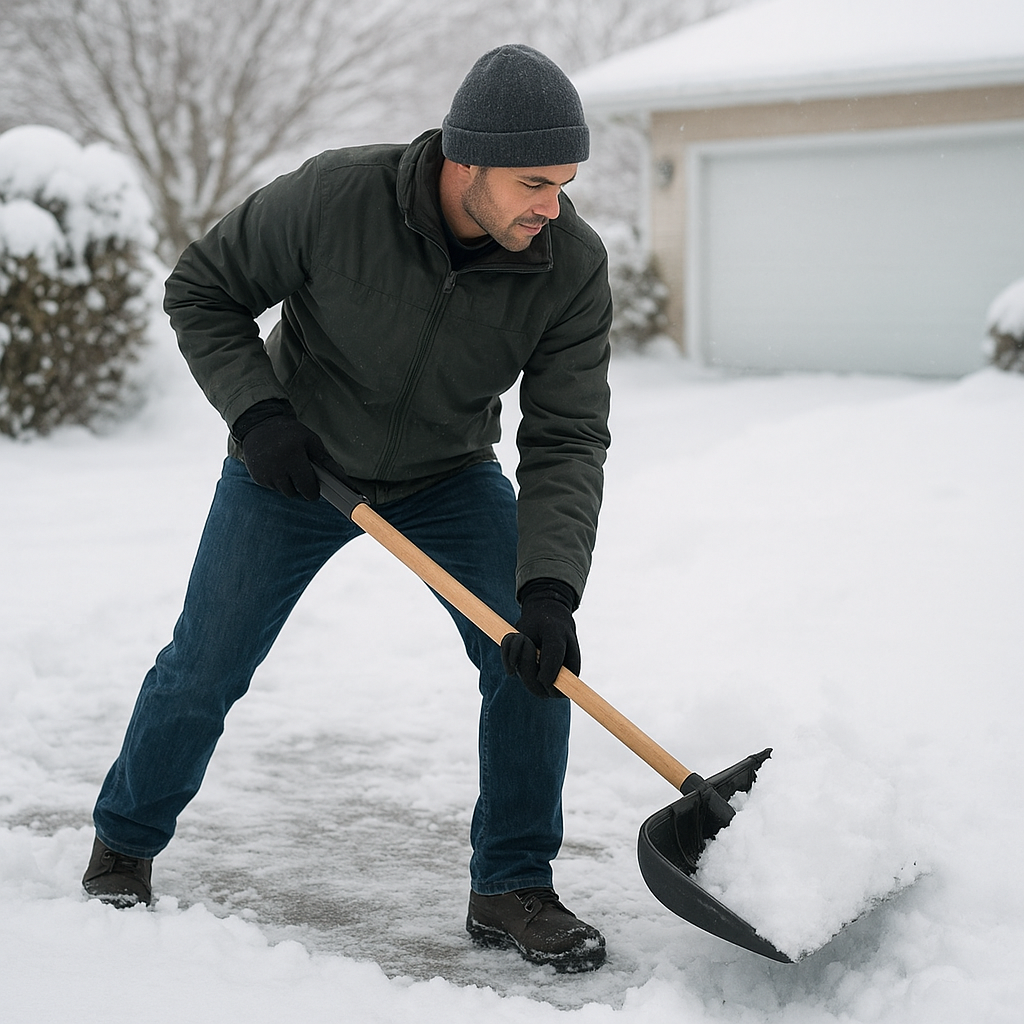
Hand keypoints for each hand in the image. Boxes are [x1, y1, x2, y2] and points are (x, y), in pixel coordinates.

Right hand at [235, 403, 329, 500]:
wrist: (260, 425)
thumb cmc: (291, 433)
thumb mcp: (311, 440)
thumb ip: (326, 460)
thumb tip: (342, 478)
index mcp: (293, 455)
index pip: (307, 486)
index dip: (313, 491)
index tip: (316, 490)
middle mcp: (277, 466)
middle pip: (295, 493)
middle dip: (302, 489)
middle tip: (304, 478)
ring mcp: (265, 473)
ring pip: (284, 492)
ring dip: (290, 486)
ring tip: (289, 469)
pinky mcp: (257, 477)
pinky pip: (273, 488)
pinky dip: (278, 483)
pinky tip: (277, 468)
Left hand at [500, 578, 579, 698]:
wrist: (541, 616)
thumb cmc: (553, 626)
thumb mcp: (556, 636)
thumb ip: (554, 658)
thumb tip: (544, 682)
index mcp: (566, 676)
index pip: (556, 692)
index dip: (546, 681)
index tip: (541, 667)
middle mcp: (549, 681)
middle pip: (532, 685)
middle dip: (527, 661)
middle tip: (527, 641)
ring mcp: (532, 675)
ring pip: (519, 673)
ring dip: (517, 649)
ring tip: (524, 636)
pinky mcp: (518, 668)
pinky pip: (507, 662)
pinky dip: (508, 646)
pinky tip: (516, 636)